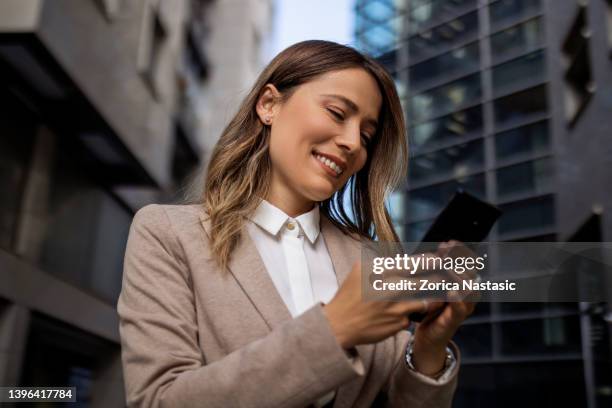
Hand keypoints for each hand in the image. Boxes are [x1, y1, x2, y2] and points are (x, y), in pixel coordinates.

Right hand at [323, 260, 434, 349]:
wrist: (339, 324)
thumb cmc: (349, 295)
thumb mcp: (359, 270)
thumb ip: (380, 262)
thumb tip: (399, 259)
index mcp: (381, 273)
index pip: (413, 264)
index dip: (429, 261)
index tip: (438, 259)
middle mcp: (391, 289)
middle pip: (425, 282)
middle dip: (437, 278)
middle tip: (444, 276)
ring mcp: (396, 308)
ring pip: (425, 301)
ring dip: (430, 298)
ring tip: (433, 295)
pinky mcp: (399, 324)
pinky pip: (413, 316)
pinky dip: (412, 314)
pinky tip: (410, 312)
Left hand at [411, 240, 477, 375]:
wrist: (426, 336)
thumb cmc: (427, 308)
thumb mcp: (430, 286)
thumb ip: (433, 272)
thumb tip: (428, 251)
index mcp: (462, 285)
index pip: (467, 263)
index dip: (459, 252)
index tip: (447, 243)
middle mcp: (467, 295)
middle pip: (471, 272)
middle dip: (459, 259)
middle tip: (445, 250)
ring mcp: (463, 308)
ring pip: (470, 289)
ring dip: (459, 275)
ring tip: (448, 265)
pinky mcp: (455, 321)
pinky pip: (461, 308)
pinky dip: (457, 299)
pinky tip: (451, 291)